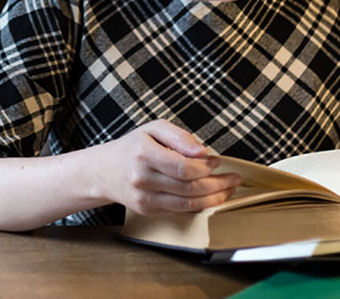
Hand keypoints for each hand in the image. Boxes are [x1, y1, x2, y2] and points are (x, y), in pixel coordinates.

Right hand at [94, 119, 240, 216]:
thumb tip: (203, 152)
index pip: (183, 167)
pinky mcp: (148, 211)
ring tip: (228, 189)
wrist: (106, 171)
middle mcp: (142, 178)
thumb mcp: (153, 129)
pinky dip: (199, 204)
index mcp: (143, 154)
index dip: (205, 167)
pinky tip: (211, 196)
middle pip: (189, 188)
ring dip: (214, 198)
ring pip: (188, 203)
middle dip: (217, 184)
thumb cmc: (134, 147)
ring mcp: (144, 198)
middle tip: (233, 178)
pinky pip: (180, 210)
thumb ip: (179, 136)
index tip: (217, 161)